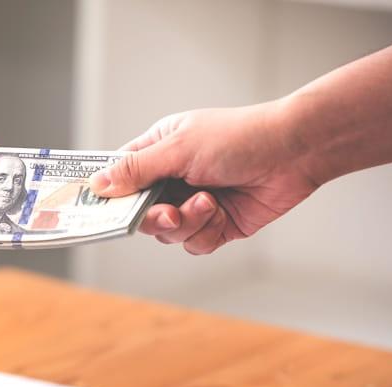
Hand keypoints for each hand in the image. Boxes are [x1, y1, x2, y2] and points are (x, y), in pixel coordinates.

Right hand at [89, 102, 319, 253]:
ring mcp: (193, 203)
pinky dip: (206, 233)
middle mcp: (172, 179)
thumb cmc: (239, 138)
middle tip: (170, 214)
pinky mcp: (216, 224)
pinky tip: (222, 213)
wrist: (294, 153)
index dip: (110, 196)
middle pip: (140, 214)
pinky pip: (194, 243)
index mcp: (158, 152)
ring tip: (209, 203)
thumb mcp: (179, 149)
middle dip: (155, 218)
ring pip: (168, 233)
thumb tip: (97, 184)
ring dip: (187, 223)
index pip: (120, 177)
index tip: (100, 211)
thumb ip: (137, 170)